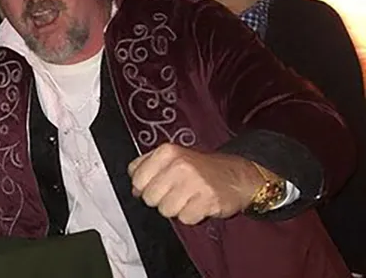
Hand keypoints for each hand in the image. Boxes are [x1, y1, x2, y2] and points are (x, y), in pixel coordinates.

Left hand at [127, 143, 264, 224]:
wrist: (238, 175)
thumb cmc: (201, 168)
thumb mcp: (172, 156)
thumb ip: (147, 166)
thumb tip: (134, 188)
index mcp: (167, 152)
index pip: (137, 178)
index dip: (144, 187)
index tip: (157, 185)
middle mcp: (180, 165)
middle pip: (149, 197)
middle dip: (160, 199)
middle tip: (176, 192)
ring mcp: (195, 183)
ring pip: (166, 210)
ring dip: (176, 209)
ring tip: (189, 198)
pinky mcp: (208, 201)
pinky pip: (185, 219)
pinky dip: (192, 216)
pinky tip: (199, 205)